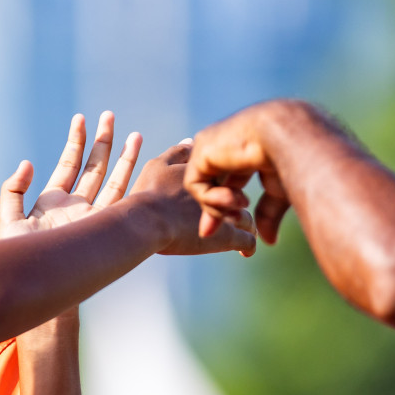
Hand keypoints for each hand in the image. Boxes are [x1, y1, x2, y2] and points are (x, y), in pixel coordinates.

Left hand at [0, 111, 140, 338]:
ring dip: (122, 156)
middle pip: (93, 167)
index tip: (81, 119)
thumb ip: (12, 190)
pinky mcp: (102, 227)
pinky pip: (121, 200)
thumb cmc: (19, 260)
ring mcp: (91, 216)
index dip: (75, 141)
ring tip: (132, 133)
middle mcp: (75, 206)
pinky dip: (131, 179)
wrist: (37, 287)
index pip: (68, 164)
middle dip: (102, 141)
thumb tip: (27, 163)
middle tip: (109, 115)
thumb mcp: (8, 221)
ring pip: (112, 180)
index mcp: (53, 202)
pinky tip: (140, 161)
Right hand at [131, 140, 257, 255]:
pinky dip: (248, 247)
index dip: (222, 185)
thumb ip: (177, 152)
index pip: (226, 176)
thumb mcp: (158, 165)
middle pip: (237, 196)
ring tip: (236, 232)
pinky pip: (247, 242)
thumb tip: (190, 141)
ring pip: (246, 218)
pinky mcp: (227, 237)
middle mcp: (223, 191)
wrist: (146, 220)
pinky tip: (245, 253)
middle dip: (234, 204)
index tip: (217, 192)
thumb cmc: (148, 194)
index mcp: (210, 173)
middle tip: (227, 213)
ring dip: (243, 224)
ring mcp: (227, 214)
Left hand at [184, 102, 293, 244]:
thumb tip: (267, 241)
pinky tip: (232, 200)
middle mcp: (224, 144)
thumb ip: (268, 213)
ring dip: (217, 205)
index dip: (227, 204)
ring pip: (202, 186)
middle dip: (214, 209)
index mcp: (244, 149)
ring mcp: (210, 145)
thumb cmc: (293, 158)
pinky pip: (194, 185)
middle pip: (210, 183)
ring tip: (241, 206)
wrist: (290, 135)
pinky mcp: (201, 151)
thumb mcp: (279, 189)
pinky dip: (209, 200)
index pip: (228, 180)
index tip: (235, 223)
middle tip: (219, 228)